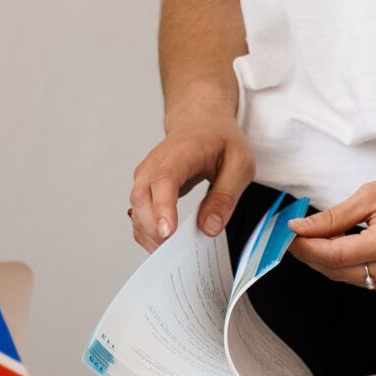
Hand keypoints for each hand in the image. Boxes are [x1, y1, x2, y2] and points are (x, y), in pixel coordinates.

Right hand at [127, 119, 254, 250]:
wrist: (201, 122)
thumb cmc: (220, 141)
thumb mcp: (239, 164)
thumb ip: (225, 196)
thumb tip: (209, 228)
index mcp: (181, 153)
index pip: (164, 179)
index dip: (163, 207)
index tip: (169, 233)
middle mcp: (155, 163)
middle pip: (141, 196)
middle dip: (153, 227)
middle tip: (174, 252)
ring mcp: (146, 174)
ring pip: (135, 206)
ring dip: (148, 233)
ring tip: (170, 254)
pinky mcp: (145, 186)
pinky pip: (138, 211)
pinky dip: (146, 231)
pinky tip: (163, 245)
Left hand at [284, 166, 375, 297]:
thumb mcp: (371, 195)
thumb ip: (333, 217)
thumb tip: (298, 228)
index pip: (333, 255)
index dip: (304, 246)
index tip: (286, 234)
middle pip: (338, 271)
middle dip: (311, 254)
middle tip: (296, 234)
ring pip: (350, 279)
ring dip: (329, 261)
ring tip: (323, 236)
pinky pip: (367, 282)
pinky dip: (351, 266)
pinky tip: (349, 246)